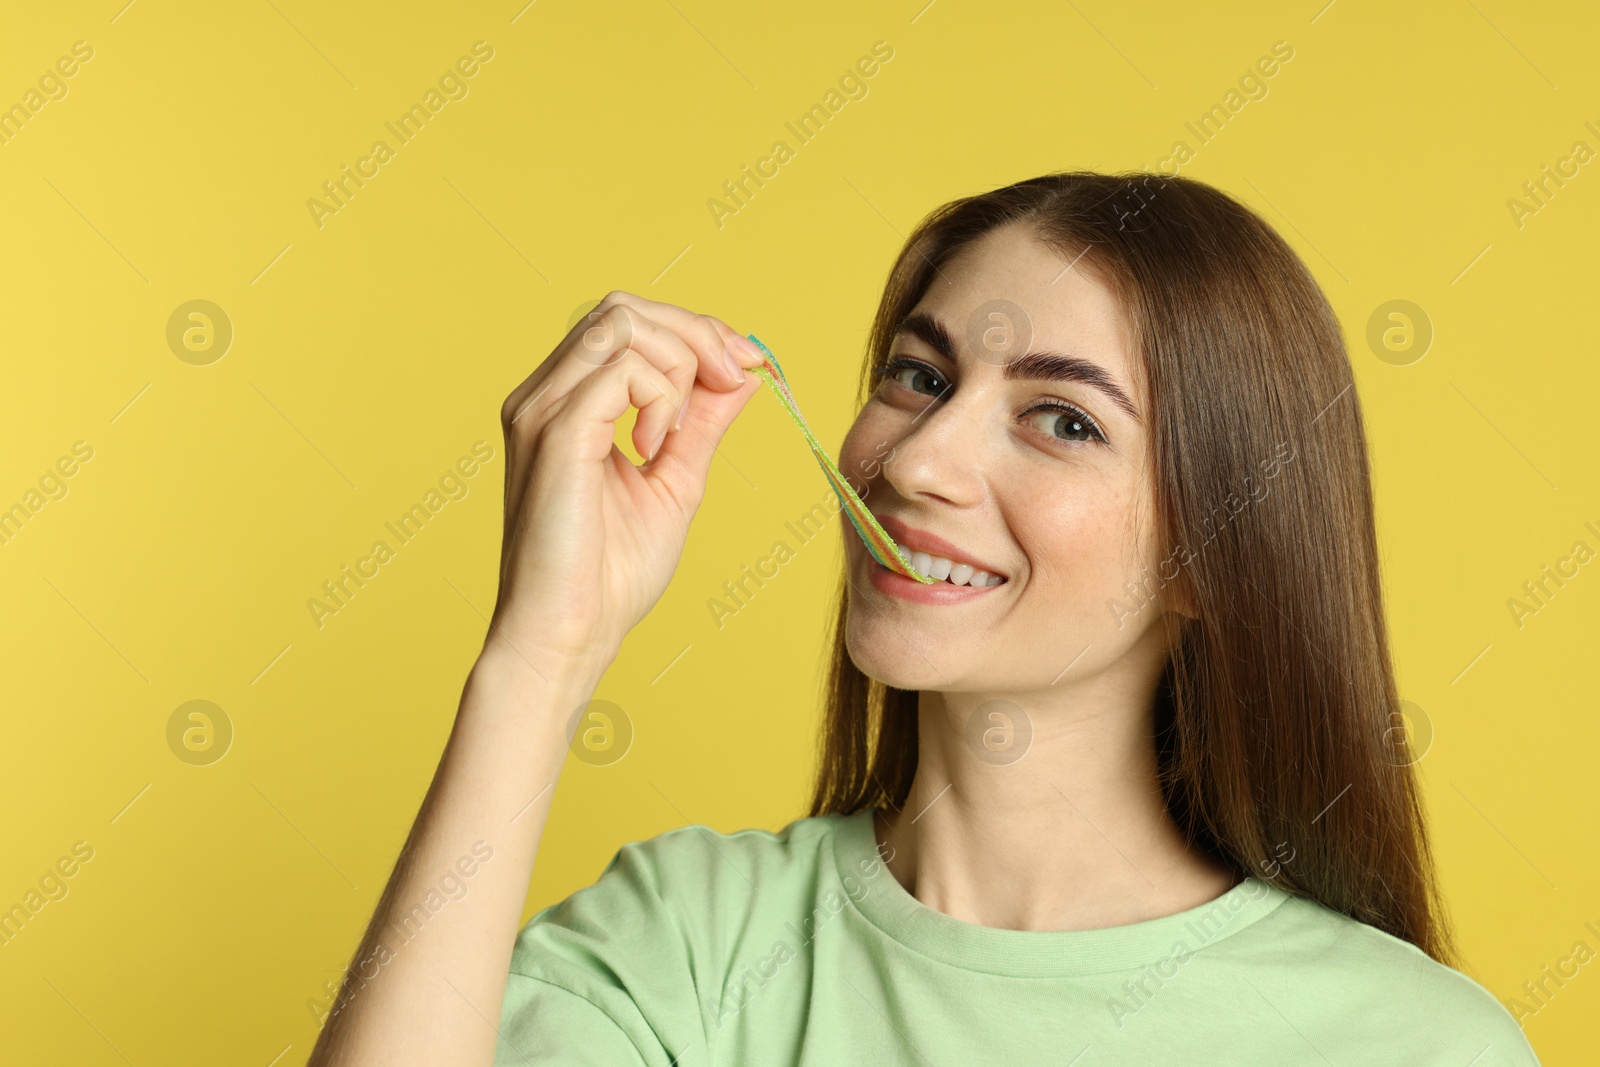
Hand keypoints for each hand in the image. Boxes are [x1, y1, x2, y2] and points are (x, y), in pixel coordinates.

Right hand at [484, 290, 766, 675]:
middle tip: (735, 378)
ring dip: (678, 362)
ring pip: (621, 323)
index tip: (746, 365)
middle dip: (695, 332)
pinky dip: (659, 398)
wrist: (571, 633)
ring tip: (681, 431)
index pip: (627, 322)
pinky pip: (621, 370)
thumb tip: (744, 372)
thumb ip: (704, 422)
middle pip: (623, 308)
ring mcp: (540, 409)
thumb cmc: (610, 574)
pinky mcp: (554, 432)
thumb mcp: (676, 480)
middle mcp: (543, 394)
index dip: (694, 330)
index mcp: (564, 401)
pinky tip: (656, 449)